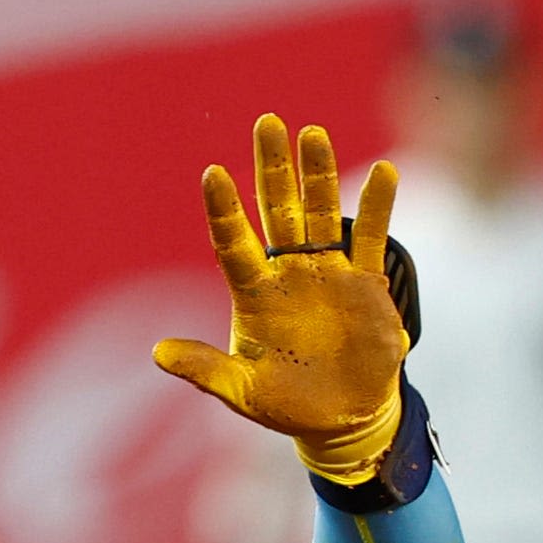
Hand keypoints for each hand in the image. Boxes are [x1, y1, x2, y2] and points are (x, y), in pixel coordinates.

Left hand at [150, 113, 409, 481]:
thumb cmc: (286, 403)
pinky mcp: (364, 284)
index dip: (224, 210)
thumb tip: (157, 353)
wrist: (341, 418)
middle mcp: (288, 272)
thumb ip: (205, 370)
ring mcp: (326, 273)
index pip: (233, 241)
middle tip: (266, 123)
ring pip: (320, 213)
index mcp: (254, 293)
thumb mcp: (242, 391)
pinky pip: (370, 238)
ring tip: (312, 133)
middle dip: (272, 168)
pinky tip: (384, 172)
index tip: (213, 173)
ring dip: (318, 174)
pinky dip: (376, 206)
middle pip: (277, 210)